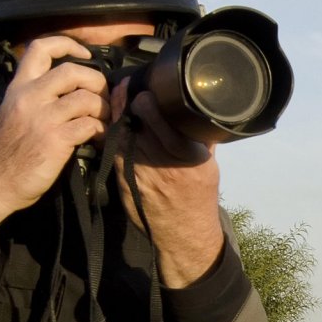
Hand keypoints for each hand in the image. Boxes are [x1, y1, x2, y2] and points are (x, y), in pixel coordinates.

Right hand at [0, 36, 107, 234]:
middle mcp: (30, 96)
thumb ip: (33, 98)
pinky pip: (90, 125)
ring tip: (104, 120)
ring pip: (86, 98)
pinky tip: (100, 138)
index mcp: (18, 87)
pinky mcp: (56, 140)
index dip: (67, 44)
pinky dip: (102, 130)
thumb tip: (63, 91)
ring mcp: (44, 117)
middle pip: (73, 71)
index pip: (40, 48)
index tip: (85, 54)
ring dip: (103, 109)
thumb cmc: (4, 152)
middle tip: (102, 96)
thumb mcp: (10, 113)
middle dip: (96, 81)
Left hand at [110, 86, 223, 288]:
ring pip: (122, 136)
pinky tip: (112, 121)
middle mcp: (162, 165)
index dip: (150, 106)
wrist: (182, 233)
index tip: (145, 91)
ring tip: (117, 97)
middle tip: (127, 88)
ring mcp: (139, 173)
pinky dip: (112, 133)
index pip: (164, 125)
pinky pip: (115, 151)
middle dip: (130, 104)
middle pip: (139, 126)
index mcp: (187, 158)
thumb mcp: (209, 167)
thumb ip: (203, 139)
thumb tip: (200, 111)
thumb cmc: (198, 197)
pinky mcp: (124, 181)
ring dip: (117, 115)